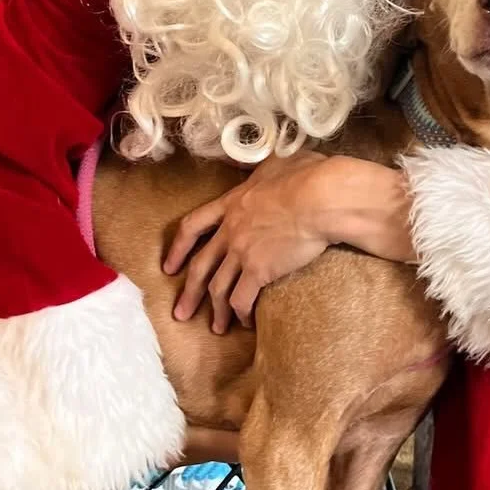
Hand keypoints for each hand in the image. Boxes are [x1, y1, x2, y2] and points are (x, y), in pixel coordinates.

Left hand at [165, 152, 330, 333]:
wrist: (320, 198)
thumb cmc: (306, 175)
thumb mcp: (275, 161)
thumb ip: (259, 168)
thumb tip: (258, 163)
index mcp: (231, 203)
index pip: (192, 226)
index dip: (177, 248)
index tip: (169, 266)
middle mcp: (230, 230)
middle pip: (199, 266)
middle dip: (189, 293)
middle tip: (181, 313)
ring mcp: (242, 252)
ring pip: (218, 288)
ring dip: (215, 311)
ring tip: (216, 328)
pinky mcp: (260, 270)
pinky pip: (242, 299)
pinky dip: (241, 313)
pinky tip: (245, 322)